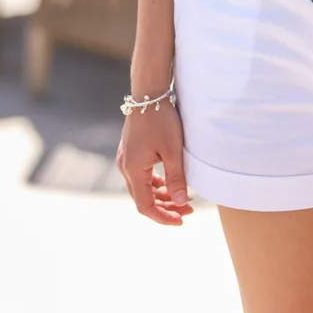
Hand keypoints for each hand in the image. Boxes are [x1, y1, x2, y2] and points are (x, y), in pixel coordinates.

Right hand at [116, 101, 193, 225]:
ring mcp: (126, 158)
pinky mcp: (131, 151)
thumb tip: (180, 203)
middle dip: (165, 207)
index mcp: (132, 170)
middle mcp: (125, 167)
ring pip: (142, 187)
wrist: (149, 92)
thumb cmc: (161, 119)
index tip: (181, 220)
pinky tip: (170, 183)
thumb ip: (176, 178)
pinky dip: (156, 183)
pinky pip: (142, 175)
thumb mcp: (173, 150)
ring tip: (182, 198)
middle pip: (143, 198)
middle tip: (188, 209)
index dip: (163, 217)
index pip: (145, 206)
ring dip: (161, 195)